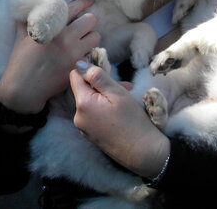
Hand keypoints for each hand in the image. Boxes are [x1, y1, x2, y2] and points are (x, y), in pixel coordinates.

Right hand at [0, 0, 99, 113]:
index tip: (87, 2)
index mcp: (52, 27)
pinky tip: (79, 56)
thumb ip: (28, 20)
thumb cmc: (20, 61)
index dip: (83, 2)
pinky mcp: (78, 66)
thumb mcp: (22, 36)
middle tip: (83, 26)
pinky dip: (87, 53)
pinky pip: (91, 54)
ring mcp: (74, 53)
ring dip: (90, 37)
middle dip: (88, 22)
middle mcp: (66, 37)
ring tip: (82, 41)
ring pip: (96, 36)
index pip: (75, 7)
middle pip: (91, 20)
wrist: (23, 89)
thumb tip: (30, 7)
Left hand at [70, 62, 170, 178]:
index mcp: (82, 104)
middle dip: (102, 85)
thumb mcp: (118, 93)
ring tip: (126, 98)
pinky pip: (93, 114)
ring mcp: (82, 127)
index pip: (74, 76)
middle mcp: (77, 116)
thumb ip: (97, 77)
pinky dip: (104, 108)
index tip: (107, 73)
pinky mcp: (90, 134)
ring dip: (105, 96)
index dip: (89, 71)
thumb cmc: (133, 120)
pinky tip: (120, 111)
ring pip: (90, 101)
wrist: (142, 152)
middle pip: (84, 89)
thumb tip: (79, 64)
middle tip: (125, 87)